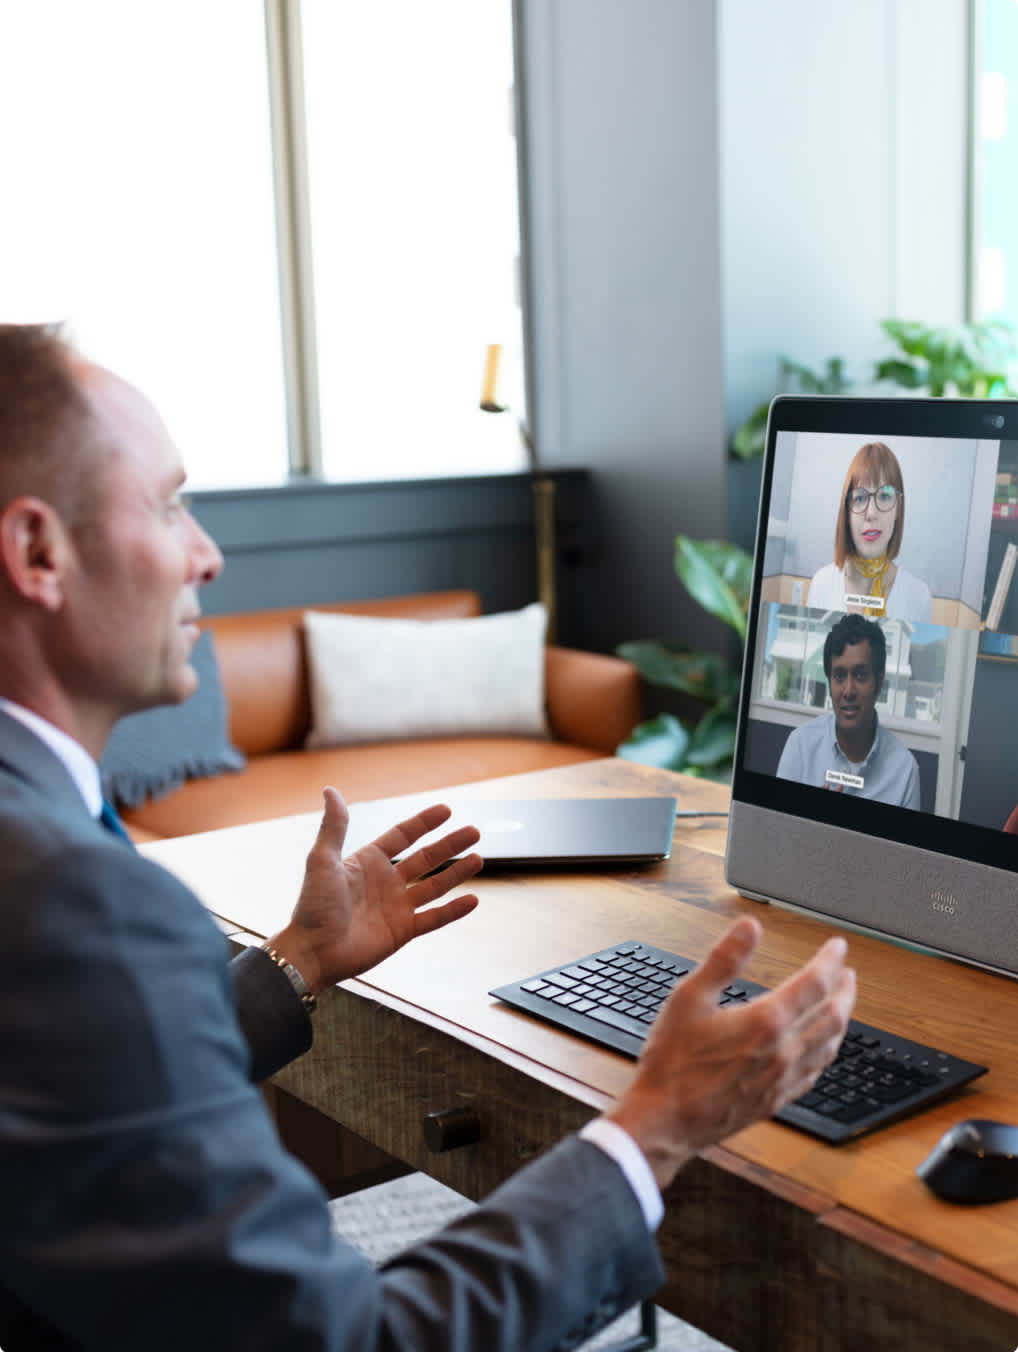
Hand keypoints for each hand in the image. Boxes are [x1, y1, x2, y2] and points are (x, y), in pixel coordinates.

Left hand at [268, 788, 481, 994]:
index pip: (402, 836)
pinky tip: (472, 901)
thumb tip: (330, 790)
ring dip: (457, 873)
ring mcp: (396, 907)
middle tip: (473, 832)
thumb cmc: (313, 906)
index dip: (424, 823)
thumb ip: (334, 826)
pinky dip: (453, 911)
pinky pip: (434, 918)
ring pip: (435, 885)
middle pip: (425, 858)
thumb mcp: (322, 860)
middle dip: (450, 845)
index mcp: (368, 862)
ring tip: (478, 859)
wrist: (313, 951)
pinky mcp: (403, 931)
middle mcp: (386, 882)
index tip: (446, 810)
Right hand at [604, 916, 854, 1189]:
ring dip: (841, 1020)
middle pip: (832, 1015)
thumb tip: (748, 928)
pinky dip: (827, 1052)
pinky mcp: (776, 1100)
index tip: (837, 947)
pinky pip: (816, 1073)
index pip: (814, 984)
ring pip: (830, 1046)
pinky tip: (820, 1049)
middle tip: (848, 973)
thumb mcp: (688, 998)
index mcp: (765, 1022)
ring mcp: (783, 1079)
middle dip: (845, 990)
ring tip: (840, 1004)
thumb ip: (724, 960)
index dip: (830, 961)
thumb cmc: (672, 1062)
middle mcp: (783, 1052)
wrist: (666, 1120)